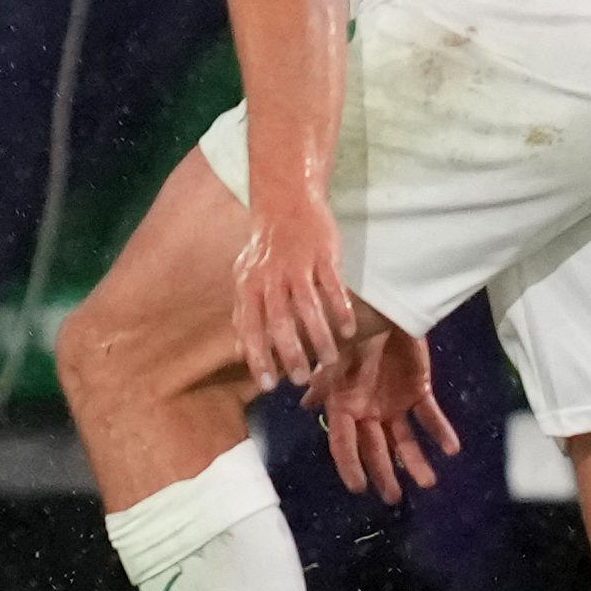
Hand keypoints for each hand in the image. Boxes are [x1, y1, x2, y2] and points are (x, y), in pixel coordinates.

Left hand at [231, 194, 355, 392]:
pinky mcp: (322, 256)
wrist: (286, 204)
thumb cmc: (266, 249)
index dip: (258, 357)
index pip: (249, 327)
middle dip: (290, 354)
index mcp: (248, 285)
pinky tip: (349, 330)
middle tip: (301, 379)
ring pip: (308, 308)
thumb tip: (240, 351)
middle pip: (279, 321)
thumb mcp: (247, 278)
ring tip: (329, 360)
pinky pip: (332, 287)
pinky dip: (340, 310)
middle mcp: (269, 277)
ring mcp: (297, 265)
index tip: (267, 386)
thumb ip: (245, 312)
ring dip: (320, 337)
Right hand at [299, 320, 460, 503]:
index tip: (358, 487)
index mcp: (343, 402)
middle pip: (374, 447)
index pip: (343, 440)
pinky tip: (450, 448)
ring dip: (415, 460)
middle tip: (393, 498)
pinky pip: (430, 417)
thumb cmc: (355, 327)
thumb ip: (325, 380)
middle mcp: (366, 408)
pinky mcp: (418, 390)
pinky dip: (440, 432)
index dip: (349, 464)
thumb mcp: (336, 355)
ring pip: (404, 439)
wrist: (387, 305)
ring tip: (429, 481)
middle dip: (383, 473)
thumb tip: (307, 404)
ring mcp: (393, 401)